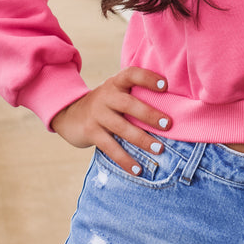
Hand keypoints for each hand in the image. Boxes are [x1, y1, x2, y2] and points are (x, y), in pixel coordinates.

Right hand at [51, 66, 170, 175]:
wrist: (70, 114)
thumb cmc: (106, 103)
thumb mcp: (117, 91)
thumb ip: (136, 93)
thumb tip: (173, 106)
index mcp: (116, 82)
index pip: (132, 74)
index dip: (148, 78)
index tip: (165, 85)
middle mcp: (106, 96)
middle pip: (129, 104)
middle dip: (149, 115)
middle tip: (168, 124)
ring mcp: (97, 114)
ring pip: (122, 128)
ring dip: (142, 140)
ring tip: (159, 149)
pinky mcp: (91, 132)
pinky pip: (110, 148)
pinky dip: (125, 160)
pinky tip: (138, 169)